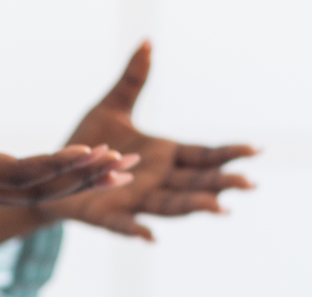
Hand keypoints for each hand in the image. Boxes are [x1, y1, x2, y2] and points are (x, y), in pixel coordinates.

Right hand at [0, 43, 133, 249]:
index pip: (17, 170)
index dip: (56, 163)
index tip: (92, 151)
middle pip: (39, 189)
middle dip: (84, 177)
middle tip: (126, 163)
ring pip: (37, 196)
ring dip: (80, 184)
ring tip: (122, 173)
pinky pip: (26, 195)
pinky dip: (60, 186)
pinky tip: (86, 176)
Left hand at [37, 41, 255, 240]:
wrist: (54, 172)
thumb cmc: (89, 143)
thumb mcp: (111, 106)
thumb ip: (133, 80)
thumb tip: (148, 42)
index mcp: (164, 156)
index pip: (204, 156)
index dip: (229, 154)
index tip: (256, 149)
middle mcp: (157, 181)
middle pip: (196, 183)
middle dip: (222, 184)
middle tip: (250, 185)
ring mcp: (135, 200)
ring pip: (170, 205)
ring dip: (194, 207)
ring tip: (219, 209)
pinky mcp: (107, 214)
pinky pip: (124, 225)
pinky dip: (137, 232)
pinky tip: (150, 238)